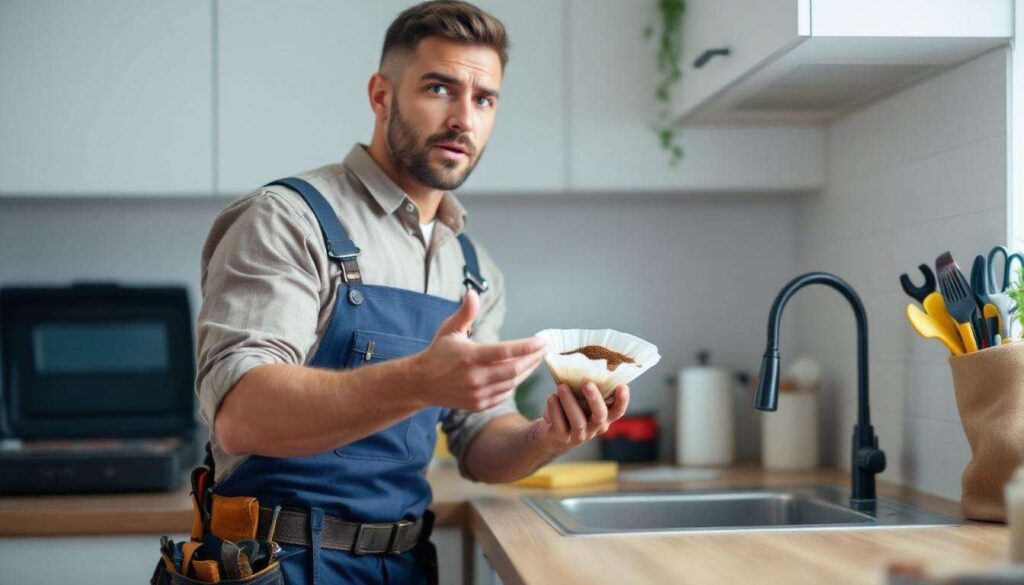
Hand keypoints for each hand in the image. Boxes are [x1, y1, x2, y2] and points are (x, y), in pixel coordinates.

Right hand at [412, 289, 547, 410]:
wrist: (421, 383)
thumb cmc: (438, 352)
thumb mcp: (449, 329)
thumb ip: (465, 312)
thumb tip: (473, 292)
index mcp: (470, 356)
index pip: (505, 352)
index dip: (527, 347)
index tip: (542, 341)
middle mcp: (475, 377)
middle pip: (514, 369)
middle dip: (534, 359)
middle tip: (545, 349)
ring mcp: (477, 393)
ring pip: (512, 383)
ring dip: (527, 371)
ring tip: (537, 359)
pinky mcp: (478, 404)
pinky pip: (504, 394)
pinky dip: (514, 384)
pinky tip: (521, 373)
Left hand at [529, 381, 629, 452]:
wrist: (548, 435)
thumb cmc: (567, 411)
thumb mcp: (579, 400)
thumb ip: (585, 389)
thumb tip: (584, 365)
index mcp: (602, 418)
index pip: (617, 411)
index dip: (622, 401)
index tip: (622, 386)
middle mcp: (594, 429)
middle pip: (600, 416)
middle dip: (595, 399)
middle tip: (587, 383)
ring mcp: (578, 436)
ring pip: (578, 421)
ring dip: (570, 402)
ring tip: (562, 386)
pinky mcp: (561, 438)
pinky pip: (559, 424)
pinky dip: (555, 409)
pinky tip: (551, 397)